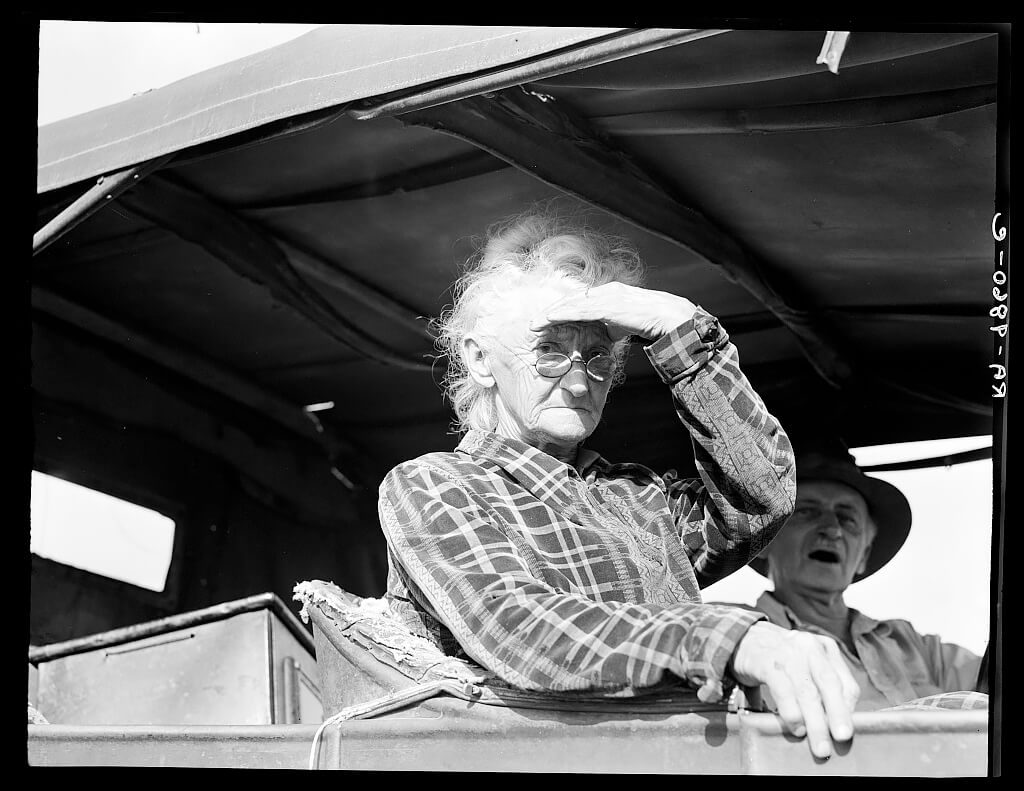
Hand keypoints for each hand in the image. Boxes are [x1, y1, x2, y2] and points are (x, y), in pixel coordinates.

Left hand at [528, 282, 697, 340]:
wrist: (668, 318)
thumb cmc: (649, 322)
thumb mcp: (624, 325)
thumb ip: (609, 328)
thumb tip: (600, 338)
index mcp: (609, 295)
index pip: (578, 302)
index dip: (561, 311)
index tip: (546, 321)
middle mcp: (605, 292)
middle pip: (570, 301)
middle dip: (550, 312)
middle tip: (533, 323)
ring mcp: (606, 296)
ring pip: (571, 304)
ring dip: (551, 314)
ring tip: (535, 324)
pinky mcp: (607, 304)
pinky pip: (579, 309)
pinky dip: (561, 314)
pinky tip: (548, 320)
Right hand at [729, 621, 858, 758]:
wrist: (743, 638)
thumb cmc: (781, 658)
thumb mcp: (806, 664)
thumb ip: (821, 686)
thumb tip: (835, 722)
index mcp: (825, 649)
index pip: (846, 683)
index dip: (849, 710)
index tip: (846, 732)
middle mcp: (809, 648)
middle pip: (830, 684)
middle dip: (839, 714)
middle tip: (843, 738)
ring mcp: (788, 653)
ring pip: (807, 691)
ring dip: (816, 722)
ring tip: (820, 746)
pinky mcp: (767, 662)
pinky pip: (783, 690)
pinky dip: (792, 712)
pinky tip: (796, 727)